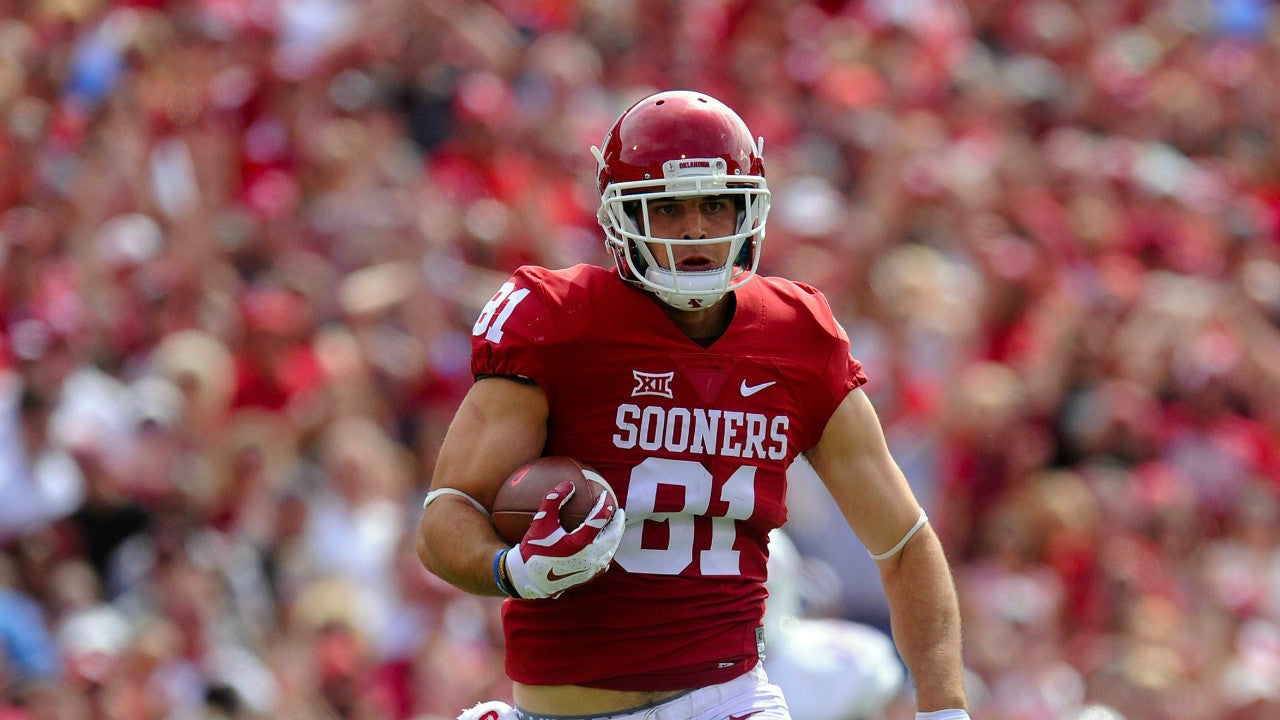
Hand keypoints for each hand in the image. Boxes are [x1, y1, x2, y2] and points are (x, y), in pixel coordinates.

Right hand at [501, 480, 624, 598]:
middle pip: (612, 536)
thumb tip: (568, 484)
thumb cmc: (533, 549)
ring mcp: (590, 569)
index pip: (599, 519)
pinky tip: (606, 548)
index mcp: (579, 543)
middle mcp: (589, 557)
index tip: (604, 495)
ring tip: (615, 527)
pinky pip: (603, 563)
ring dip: (615, 537)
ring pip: (610, 550)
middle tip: (619, 511)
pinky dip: (607, 551)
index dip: (604, 505)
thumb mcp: (540, 522)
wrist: (528, 579)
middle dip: (617, 522)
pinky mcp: (587, 577)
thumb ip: (553, 501)